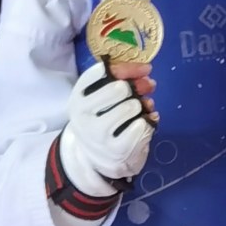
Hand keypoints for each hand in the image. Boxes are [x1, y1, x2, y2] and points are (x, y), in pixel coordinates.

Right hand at [59, 59, 157, 194]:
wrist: (96, 159)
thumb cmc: (103, 118)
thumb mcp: (101, 97)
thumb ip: (120, 79)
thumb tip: (145, 72)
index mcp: (78, 96)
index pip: (102, 71)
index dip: (128, 67)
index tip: (144, 69)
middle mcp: (82, 115)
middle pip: (119, 88)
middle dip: (137, 87)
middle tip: (147, 88)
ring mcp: (98, 134)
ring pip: (130, 107)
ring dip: (141, 106)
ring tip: (140, 109)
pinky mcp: (116, 150)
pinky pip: (140, 126)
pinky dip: (147, 122)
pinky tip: (143, 123)